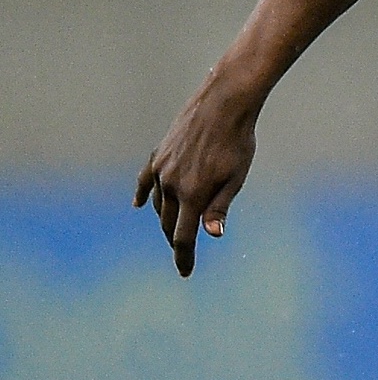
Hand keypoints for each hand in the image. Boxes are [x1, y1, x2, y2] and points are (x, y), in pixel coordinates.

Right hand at [134, 78, 260, 275]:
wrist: (223, 106)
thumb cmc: (238, 144)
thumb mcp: (235, 179)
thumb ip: (219, 208)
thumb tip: (210, 235)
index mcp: (192, 195)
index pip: (183, 237)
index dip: (184, 257)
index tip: (185, 273)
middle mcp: (171, 184)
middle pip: (168, 223)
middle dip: (175, 240)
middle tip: (183, 252)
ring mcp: (162, 168)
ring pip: (160, 203)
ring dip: (166, 219)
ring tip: (173, 230)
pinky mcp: (159, 154)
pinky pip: (147, 180)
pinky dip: (144, 194)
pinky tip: (139, 204)